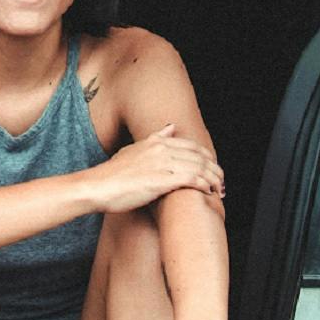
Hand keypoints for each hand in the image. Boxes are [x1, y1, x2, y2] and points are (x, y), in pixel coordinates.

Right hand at [92, 126, 223, 213]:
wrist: (98, 187)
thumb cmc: (112, 175)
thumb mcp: (133, 150)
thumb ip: (154, 138)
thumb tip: (170, 127)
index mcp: (156, 141)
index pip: (191, 146)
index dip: (206, 157)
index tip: (212, 168)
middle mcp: (162, 149)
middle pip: (200, 156)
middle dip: (214, 169)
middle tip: (221, 181)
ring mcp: (163, 163)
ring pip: (200, 168)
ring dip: (214, 179)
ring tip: (219, 189)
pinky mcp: (163, 180)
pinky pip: (193, 179)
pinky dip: (204, 185)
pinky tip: (208, 192)